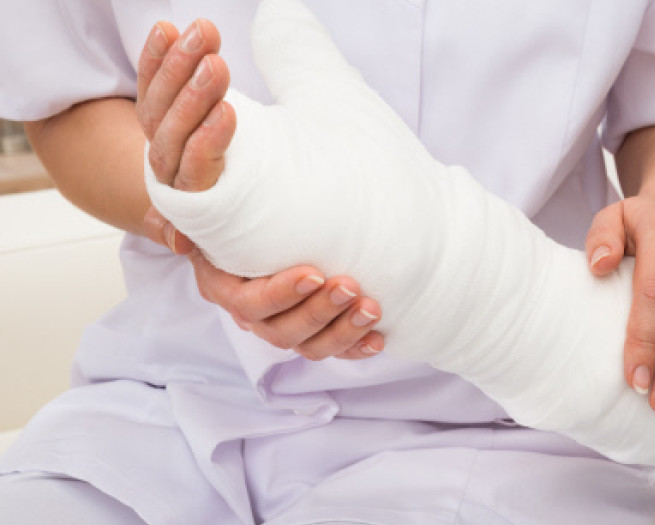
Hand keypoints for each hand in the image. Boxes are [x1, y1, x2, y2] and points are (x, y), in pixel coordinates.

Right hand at [134, 19, 384, 359]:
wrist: (389, 218)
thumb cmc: (333, 158)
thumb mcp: (319, 115)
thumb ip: (289, 77)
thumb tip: (278, 16)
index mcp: (227, 232)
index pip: (217, 252)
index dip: (266, 269)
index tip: (312, 260)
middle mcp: (245, 277)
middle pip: (247, 308)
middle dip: (291, 298)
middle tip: (331, 275)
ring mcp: (281, 307)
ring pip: (285, 337)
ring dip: (324, 323)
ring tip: (363, 294)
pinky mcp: (317, 325)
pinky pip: (322, 350)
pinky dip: (350, 343)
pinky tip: (382, 330)